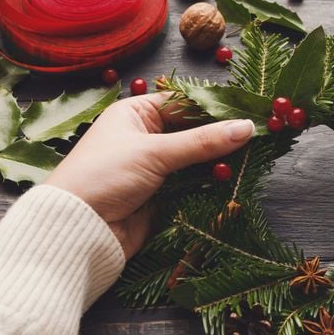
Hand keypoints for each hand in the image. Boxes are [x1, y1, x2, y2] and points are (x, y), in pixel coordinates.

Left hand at [46, 92, 253, 257]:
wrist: (76, 230)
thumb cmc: (102, 177)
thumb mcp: (154, 152)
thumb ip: (203, 141)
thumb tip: (245, 127)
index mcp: (135, 115)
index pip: (184, 104)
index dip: (215, 109)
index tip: (248, 113)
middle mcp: (144, 138)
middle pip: (193, 133)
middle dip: (221, 138)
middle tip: (257, 138)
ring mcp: (153, 169)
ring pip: (196, 161)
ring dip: (218, 163)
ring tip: (250, 160)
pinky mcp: (161, 197)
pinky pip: (192, 186)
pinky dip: (209, 185)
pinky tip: (231, 182)